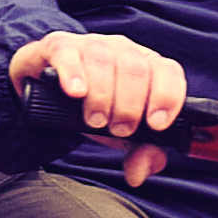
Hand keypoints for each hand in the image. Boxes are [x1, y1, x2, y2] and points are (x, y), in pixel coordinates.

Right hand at [7, 29, 186, 181]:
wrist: (48, 90)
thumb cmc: (93, 108)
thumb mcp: (120, 134)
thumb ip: (139, 152)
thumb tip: (140, 172)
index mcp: (147, 67)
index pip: (168, 71)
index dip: (167, 96)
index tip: (156, 124)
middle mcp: (123, 49)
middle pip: (136, 69)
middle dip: (129, 106)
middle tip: (117, 129)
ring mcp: (92, 44)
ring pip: (104, 61)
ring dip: (102, 96)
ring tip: (95, 120)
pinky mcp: (60, 47)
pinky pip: (69, 53)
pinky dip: (74, 74)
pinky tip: (76, 93)